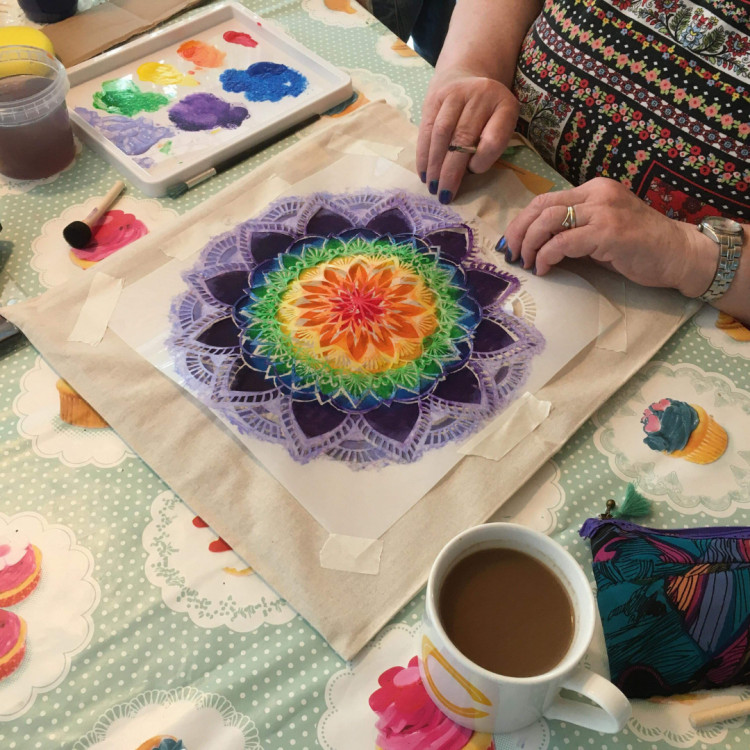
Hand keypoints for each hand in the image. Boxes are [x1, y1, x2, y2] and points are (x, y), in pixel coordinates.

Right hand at [416, 70, 518, 203]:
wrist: (468, 76)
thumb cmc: (486, 114)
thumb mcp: (499, 126)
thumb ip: (489, 148)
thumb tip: (462, 175)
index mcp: (505, 105)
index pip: (494, 138)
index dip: (483, 159)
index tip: (473, 172)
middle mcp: (482, 94)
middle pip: (463, 137)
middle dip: (451, 170)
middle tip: (444, 195)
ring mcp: (456, 92)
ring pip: (441, 133)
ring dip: (435, 164)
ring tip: (432, 186)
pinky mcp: (435, 97)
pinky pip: (426, 129)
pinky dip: (424, 153)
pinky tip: (424, 171)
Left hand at [502, 177, 716, 296]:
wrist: (677, 254)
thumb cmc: (637, 248)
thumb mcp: (599, 232)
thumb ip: (571, 230)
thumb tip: (533, 244)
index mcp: (593, 189)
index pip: (545, 199)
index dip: (521, 221)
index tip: (511, 242)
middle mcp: (597, 193)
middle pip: (540, 206)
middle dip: (519, 232)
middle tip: (513, 254)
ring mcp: (604, 211)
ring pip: (548, 221)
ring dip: (530, 245)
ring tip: (528, 263)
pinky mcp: (609, 232)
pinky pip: (564, 242)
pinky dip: (547, 256)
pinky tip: (545, 269)